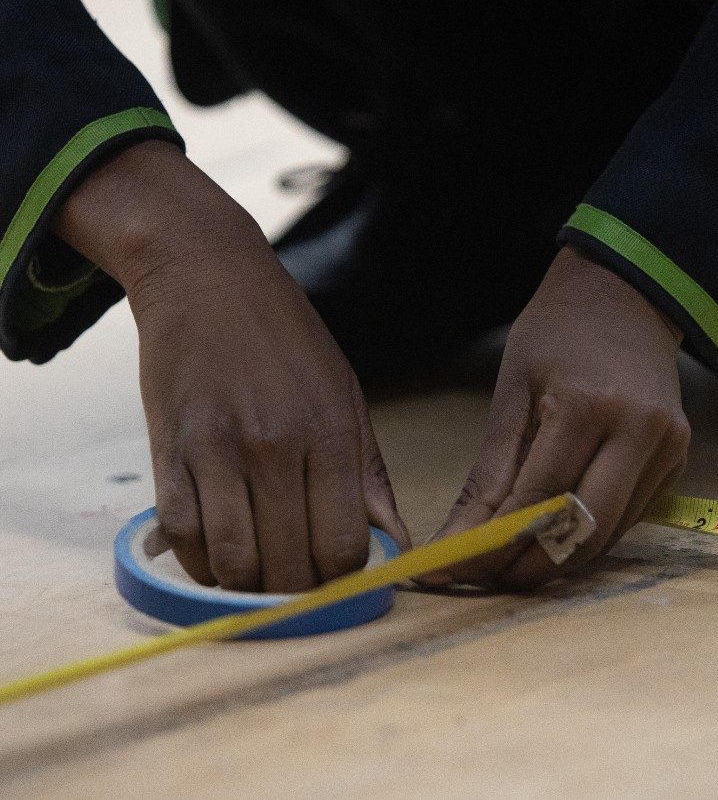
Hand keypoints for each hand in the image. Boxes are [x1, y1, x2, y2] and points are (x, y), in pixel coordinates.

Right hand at [56, 141, 408, 590]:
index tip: (338, 576)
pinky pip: (184, 540)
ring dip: (249, 586)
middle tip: (299, 580)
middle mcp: (275, 448)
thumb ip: (368, 474)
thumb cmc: (287, 341)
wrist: (208, 279)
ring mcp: (216, 452)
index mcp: (330, 434)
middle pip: (290, 568)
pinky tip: (222, 550)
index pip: (343, 547)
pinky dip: (203, 563)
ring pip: (233, 566)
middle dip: (298, 593)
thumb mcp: (345, 394)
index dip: (344, 580)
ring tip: (261, 569)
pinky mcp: (167, 452)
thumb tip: (396, 541)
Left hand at [424, 245, 689, 588]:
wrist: (624, 295)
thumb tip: (460, 538)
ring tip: (512, 561)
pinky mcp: (678, 456)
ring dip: (561, 556)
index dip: (494, 542)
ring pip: (611, 532)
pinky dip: (588, 531)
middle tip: (487, 579)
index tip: (452, 568)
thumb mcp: (511, 392)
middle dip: (532, 566)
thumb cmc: (555, 333)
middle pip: (586, 530)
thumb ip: (490, 472)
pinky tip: (555, 530)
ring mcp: (667, 446)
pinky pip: (629, 514)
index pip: (538, 497)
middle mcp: (639, 430)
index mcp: (587, 405)